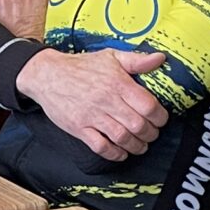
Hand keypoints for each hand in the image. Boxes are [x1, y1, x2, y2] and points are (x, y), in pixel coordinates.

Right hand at [15, 47, 168, 159]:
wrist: (48, 75)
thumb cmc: (81, 66)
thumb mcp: (111, 56)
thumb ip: (137, 60)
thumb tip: (160, 58)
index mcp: (118, 83)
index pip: (148, 105)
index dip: (159, 117)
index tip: (161, 119)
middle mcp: (107, 101)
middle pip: (138, 125)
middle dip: (150, 134)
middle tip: (152, 134)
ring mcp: (92, 116)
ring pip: (122, 138)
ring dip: (136, 146)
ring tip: (141, 146)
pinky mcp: (79, 128)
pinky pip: (100, 146)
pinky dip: (114, 153)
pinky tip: (121, 153)